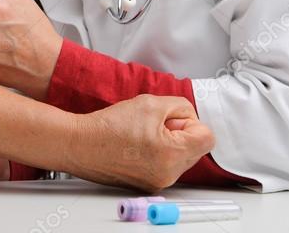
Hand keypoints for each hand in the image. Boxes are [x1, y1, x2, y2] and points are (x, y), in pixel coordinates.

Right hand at [66, 94, 214, 190]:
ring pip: (182, 157)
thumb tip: (190, 118)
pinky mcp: (148, 184)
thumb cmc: (109, 126)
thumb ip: (180, 107)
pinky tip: (137, 145)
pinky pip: (167, 166)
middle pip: (196, 149)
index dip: (191, 122)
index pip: (207, 137)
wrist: (80, 144)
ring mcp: (158, 182)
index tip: (172, 119)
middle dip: (181, 133)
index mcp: (172, 154)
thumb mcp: (151, 103)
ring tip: (143, 135)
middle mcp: (168, 174)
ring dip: (170, 143)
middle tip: (154, 125)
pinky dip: (158, 154)